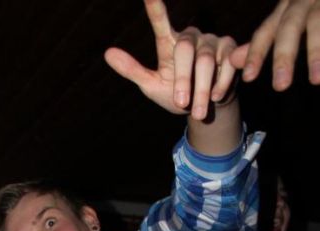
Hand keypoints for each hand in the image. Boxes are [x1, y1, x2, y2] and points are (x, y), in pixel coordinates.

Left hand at [104, 0, 237, 119]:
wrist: (205, 109)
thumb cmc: (177, 95)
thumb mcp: (152, 86)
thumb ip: (133, 70)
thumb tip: (108, 53)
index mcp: (169, 43)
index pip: (160, 23)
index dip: (155, 8)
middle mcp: (191, 37)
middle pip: (186, 50)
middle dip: (184, 80)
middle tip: (181, 104)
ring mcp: (213, 41)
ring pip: (208, 61)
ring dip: (202, 90)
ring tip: (198, 111)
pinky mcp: (231, 49)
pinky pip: (228, 64)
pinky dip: (221, 84)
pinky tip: (216, 97)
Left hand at [230, 0, 319, 90]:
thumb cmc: (307, 9)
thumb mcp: (283, 22)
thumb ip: (261, 43)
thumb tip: (232, 60)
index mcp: (285, 8)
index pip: (265, 31)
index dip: (256, 53)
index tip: (248, 77)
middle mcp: (302, 2)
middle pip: (290, 26)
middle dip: (284, 56)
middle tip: (280, 86)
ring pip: (318, 23)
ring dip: (316, 53)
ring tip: (316, 80)